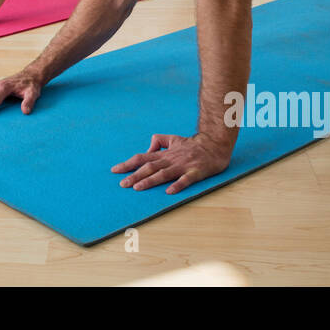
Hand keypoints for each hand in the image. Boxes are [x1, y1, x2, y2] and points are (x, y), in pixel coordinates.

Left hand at [111, 134, 230, 193]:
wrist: (214, 145)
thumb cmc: (192, 144)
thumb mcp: (173, 138)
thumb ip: (159, 141)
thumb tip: (148, 148)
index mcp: (164, 154)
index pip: (142, 158)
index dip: (128, 164)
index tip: (115, 170)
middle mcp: (171, 159)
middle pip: (150, 167)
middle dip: (135, 176)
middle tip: (122, 184)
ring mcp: (183, 166)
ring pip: (164, 174)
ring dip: (150, 181)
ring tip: (138, 188)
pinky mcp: (196, 172)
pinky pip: (186, 179)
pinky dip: (177, 185)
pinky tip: (169, 191)